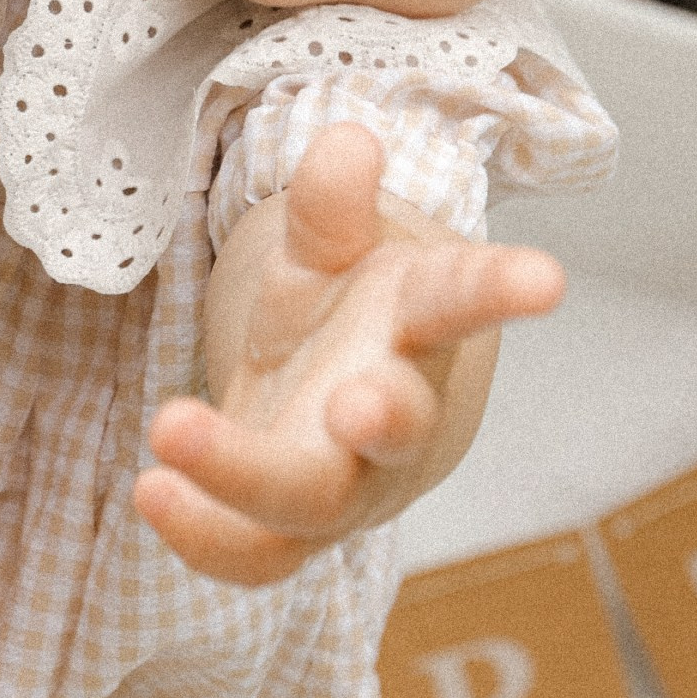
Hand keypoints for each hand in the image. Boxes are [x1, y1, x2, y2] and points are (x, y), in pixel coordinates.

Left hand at [133, 123, 564, 586]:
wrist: (340, 397)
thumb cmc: (342, 308)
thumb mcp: (328, 245)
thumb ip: (329, 204)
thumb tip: (344, 141)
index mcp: (419, 327)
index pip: (463, 299)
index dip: (502, 287)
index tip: (547, 277)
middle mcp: (398, 417)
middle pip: (398, 428)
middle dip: (383, 418)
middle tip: (356, 401)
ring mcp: (350, 484)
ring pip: (314, 503)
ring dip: (246, 480)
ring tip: (170, 429)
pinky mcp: (294, 530)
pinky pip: (256, 556)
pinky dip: (204, 537)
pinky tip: (149, 491)